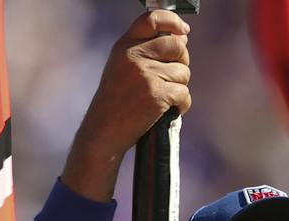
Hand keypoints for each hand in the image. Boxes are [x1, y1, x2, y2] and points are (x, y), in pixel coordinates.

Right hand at [62, 9, 191, 201]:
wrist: (104, 132)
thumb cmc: (116, 103)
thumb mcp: (122, 68)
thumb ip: (147, 51)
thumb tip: (182, 39)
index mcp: (125, 46)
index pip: (152, 20)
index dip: (173, 22)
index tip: (184, 31)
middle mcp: (134, 56)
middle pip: (177, 46)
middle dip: (182, 61)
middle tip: (172, 78)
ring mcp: (146, 74)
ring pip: (183, 72)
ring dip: (179, 87)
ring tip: (163, 99)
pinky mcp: (156, 95)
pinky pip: (184, 94)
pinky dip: (181, 105)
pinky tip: (168, 111)